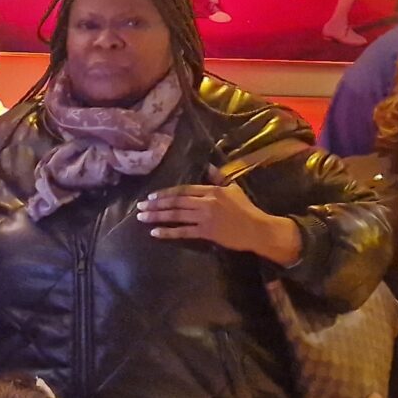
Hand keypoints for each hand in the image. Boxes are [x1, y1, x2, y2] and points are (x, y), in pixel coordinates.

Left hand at [137, 182, 300, 261]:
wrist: (257, 229)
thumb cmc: (246, 209)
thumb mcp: (233, 188)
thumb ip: (218, 177)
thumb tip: (208, 165)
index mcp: (212, 190)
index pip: (184, 189)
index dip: (166, 192)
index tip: (151, 195)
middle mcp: (206, 202)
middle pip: (176, 201)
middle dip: (156, 204)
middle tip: (140, 206)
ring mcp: (205, 218)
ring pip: (176, 215)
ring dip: (157, 216)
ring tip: (141, 216)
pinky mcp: (207, 233)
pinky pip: (183, 232)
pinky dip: (168, 232)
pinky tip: (155, 232)